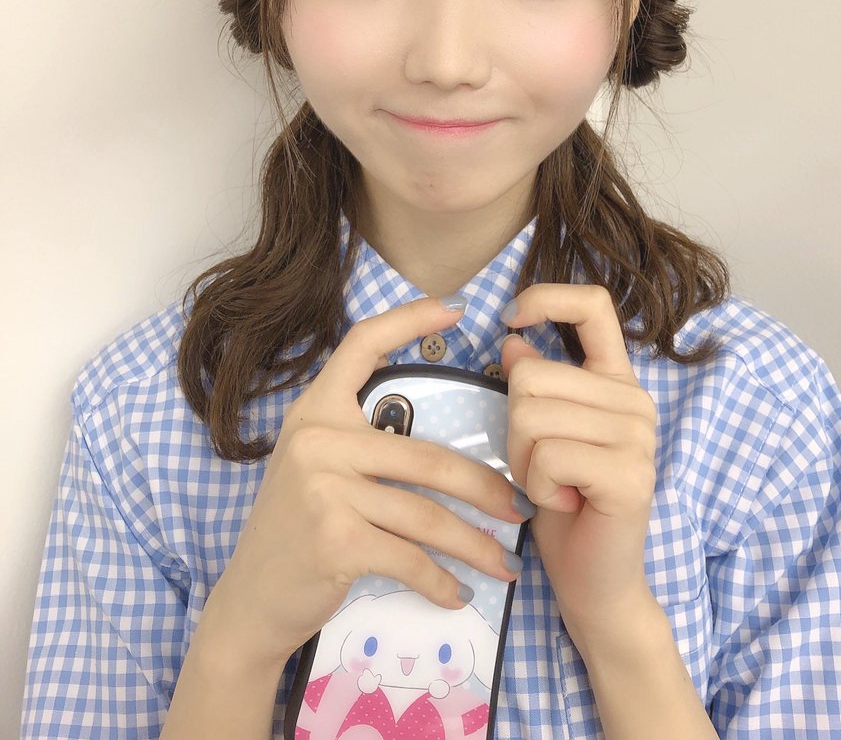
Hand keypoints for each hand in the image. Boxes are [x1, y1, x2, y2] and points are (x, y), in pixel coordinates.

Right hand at [205, 297, 526, 669]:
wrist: (250, 601)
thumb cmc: (295, 531)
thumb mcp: (314, 466)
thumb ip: (357, 439)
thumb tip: (438, 431)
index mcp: (315, 411)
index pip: (362, 344)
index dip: (410, 319)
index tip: (457, 308)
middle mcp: (318, 440)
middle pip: (428, 456)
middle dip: (486, 489)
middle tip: (520, 508)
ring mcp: (325, 489)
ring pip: (427, 515)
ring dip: (475, 546)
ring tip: (504, 563)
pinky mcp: (336, 540)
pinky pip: (411, 559)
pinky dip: (441, 583)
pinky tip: (458, 595)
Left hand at [500, 285, 658, 654]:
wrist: (595, 581)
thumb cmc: (562, 503)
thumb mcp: (538, 436)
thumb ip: (534, 386)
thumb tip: (512, 341)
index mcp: (614, 381)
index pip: (593, 305)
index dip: (547, 298)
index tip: (512, 317)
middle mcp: (634, 400)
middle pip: (531, 375)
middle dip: (513, 426)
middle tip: (541, 465)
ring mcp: (638, 436)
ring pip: (531, 415)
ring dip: (523, 460)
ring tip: (552, 485)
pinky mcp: (629, 474)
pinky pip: (549, 455)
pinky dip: (537, 484)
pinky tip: (562, 503)